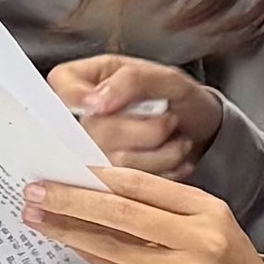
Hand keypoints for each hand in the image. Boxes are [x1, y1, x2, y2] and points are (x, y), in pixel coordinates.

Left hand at [21, 168, 263, 263]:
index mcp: (207, 212)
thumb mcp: (211, 218)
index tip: (65, 168)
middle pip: (120, 215)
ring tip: (38, 217)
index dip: (99, 177)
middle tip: (36, 191)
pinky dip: (89, 256)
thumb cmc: (229, 258)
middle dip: (72, 201)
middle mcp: (196, 243)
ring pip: (112, 248)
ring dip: (69, 231)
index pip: (143, 186)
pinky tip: (67, 242)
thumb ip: (165, 201)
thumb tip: (101, 185)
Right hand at [51, 55, 225, 172]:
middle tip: (170, 119)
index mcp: (85, 82)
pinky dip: (165, 171)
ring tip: (177, 139)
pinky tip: (173, 157)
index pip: (60, 86)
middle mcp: (83, 120)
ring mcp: (95, 154)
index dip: (77, 97)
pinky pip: (133, 185)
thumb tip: (94, 103)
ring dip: (162, 152)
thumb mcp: (165, 77)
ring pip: (117, 163)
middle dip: (147, 130)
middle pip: (95, 132)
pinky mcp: (113, 183)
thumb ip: (130, 81)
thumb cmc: (178, 97)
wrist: (203, 129)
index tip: (105, 105)